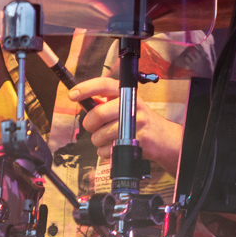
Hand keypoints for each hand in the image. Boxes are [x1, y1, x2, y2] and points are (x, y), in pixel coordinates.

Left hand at [68, 76, 183, 173]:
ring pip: (100, 135)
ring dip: (98, 140)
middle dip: (89, 123)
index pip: (104, 85)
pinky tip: (114, 146)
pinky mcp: (136, 142)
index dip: (86, 88)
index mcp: (127, 93)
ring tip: (107, 138)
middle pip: (98, 113)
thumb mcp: (125, 104)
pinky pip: (107, 150)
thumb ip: (105, 102)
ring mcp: (136, 124)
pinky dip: (105, 152)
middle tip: (91, 126)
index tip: (72, 94)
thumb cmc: (138, 119)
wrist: (162, 137)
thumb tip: (82, 100)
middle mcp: (132, 105)